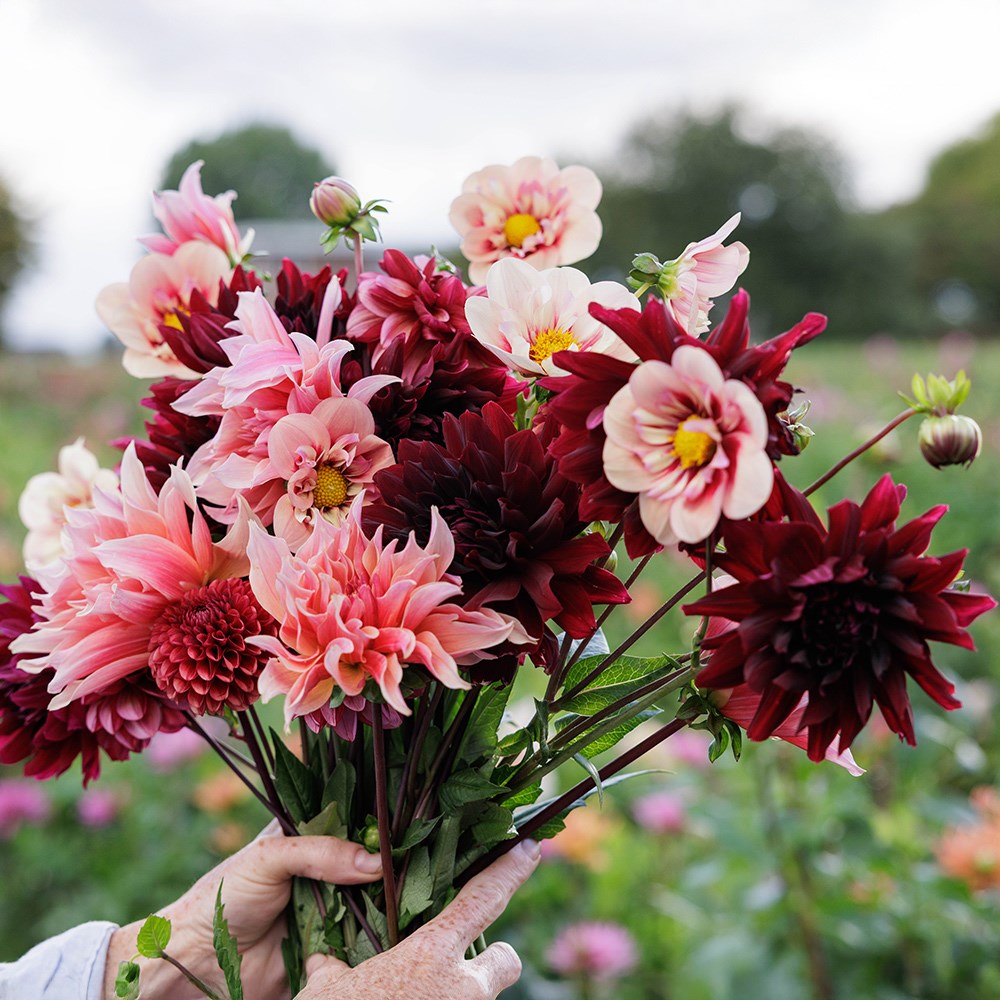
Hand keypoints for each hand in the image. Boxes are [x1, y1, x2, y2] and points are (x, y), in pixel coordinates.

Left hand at [103, 823, 382, 999]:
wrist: (196, 963)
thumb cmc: (223, 898)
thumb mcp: (268, 857)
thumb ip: (320, 852)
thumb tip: (377, 862)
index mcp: (310, 839)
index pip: (355, 823)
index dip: (380, 826)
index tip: (409, 826)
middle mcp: (326, 874)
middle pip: (372, 865)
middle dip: (391, 868)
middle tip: (416, 865)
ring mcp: (331, 913)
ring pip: (374, 904)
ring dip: (389, 905)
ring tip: (410, 898)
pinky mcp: (332, 952)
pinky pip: (363, 945)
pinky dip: (377, 940)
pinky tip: (396, 930)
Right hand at [296, 839, 539, 999]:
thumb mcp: (324, 994)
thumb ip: (334, 971)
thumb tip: (325, 963)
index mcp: (430, 955)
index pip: (483, 899)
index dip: (510, 870)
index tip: (531, 846)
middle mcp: (462, 989)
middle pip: (507, 960)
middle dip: (491, 961)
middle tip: (456, 970)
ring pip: (482, 999)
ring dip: (460, 997)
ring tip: (422, 996)